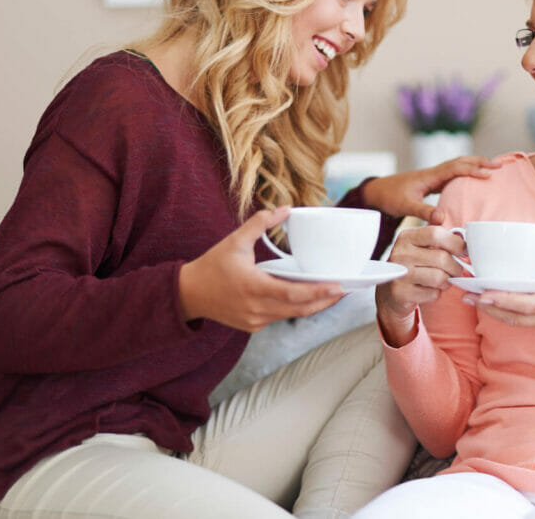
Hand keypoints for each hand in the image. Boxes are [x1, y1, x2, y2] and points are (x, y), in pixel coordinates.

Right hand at [179, 206, 344, 331]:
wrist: (188, 294)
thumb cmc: (212, 266)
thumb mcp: (234, 241)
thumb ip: (260, 223)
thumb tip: (285, 208)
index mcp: (253, 286)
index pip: (293, 294)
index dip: (318, 292)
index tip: (338, 287)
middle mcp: (256, 308)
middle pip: (300, 309)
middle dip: (325, 301)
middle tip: (345, 289)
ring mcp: (254, 320)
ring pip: (292, 315)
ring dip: (313, 306)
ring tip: (333, 294)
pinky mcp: (253, 326)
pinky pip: (280, 317)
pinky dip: (295, 308)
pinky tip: (308, 298)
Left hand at [361, 155, 502, 223]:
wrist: (377, 192)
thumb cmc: (390, 197)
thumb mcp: (406, 206)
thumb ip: (423, 212)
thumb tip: (442, 218)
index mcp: (430, 176)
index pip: (455, 168)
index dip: (472, 170)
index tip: (488, 174)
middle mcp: (433, 173)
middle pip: (461, 162)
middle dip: (480, 162)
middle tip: (500, 165)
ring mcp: (433, 176)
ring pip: (458, 166)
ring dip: (475, 165)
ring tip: (493, 168)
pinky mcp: (432, 182)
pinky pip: (453, 174)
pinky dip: (466, 173)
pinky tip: (474, 179)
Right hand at [375, 225, 466, 345]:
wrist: (391, 291)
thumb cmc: (414, 264)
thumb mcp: (422, 245)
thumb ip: (440, 235)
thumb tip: (462, 235)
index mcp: (406, 237)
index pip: (436, 234)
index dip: (455, 243)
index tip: (463, 251)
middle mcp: (400, 253)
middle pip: (442, 258)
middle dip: (455, 267)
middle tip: (455, 271)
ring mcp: (399, 274)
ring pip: (439, 278)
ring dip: (447, 282)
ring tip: (443, 280)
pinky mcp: (400, 293)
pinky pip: (433, 294)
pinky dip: (437, 294)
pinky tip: (430, 290)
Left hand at [469, 229, 534, 340]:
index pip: (527, 305)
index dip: (503, 301)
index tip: (483, 294)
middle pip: (514, 317)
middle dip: (489, 308)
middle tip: (466, 295)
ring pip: (516, 322)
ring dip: (494, 312)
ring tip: (474, 299)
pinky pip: (523, 322)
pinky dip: (506, 314)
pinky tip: (495, 304)